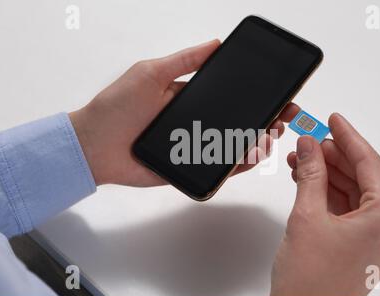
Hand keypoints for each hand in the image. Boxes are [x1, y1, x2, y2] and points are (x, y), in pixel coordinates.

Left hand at [69, 40, 298, 186]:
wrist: (94, 147)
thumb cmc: (115, 108)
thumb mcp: (150, 74)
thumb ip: (183, 61)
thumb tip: (215, 44)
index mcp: (191, 99)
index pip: (232, 96)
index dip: (257, 95)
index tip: (280, 93)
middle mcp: (197, 123)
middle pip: (239, 123)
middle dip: (267, 119)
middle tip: (284, 115)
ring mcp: (195, 147)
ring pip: (234, 146)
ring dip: (258, 141)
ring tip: (270, 134)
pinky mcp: (190, 168)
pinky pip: (220, 168)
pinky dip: (240, 164)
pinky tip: (253, 155)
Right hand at [270, 113, 379, 295]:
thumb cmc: (309, 281)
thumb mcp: (306, 216)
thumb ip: (311, 174)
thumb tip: (309, 145)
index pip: (369, 164)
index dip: (348, 137)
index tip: (333, 120)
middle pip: (362, 178)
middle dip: (333, 157)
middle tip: (309, 141)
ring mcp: (379, 240)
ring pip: (355, 194)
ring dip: (328, 175)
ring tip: (302, 159)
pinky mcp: (364, 247)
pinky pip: (350, 211)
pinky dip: (329, 194)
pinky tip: (309, 180)